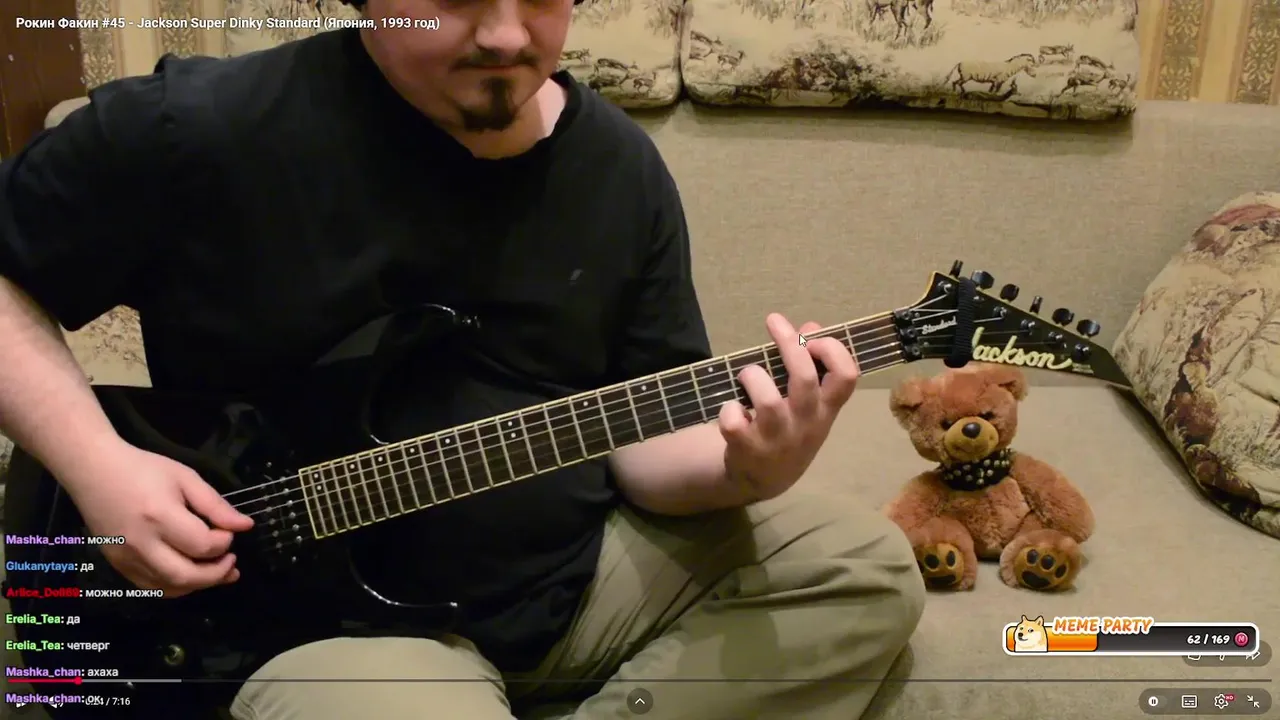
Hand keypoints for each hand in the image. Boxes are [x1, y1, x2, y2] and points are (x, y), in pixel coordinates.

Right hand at [60, 441, 254, 597]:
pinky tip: (191, 575)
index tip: (230, 533)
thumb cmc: (143, 469)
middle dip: (216, 574)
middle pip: (186, 576)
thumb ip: (216, 505)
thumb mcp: (186, 478)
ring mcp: (126, 558)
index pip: (202, 545)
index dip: (224, 543)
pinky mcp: (117, 565)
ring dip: (198, 585)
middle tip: (232, 563)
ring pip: (168, 588)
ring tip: (219, 573)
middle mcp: (141, 543)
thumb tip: (245, 526)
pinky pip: (151, 587)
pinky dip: (176, 586)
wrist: (94, 471)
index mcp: (160, 517)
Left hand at [718, 313, 858, 501]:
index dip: (833, 350)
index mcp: (825, 409)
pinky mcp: (747, 450)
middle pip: (804, 379)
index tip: (813, 337)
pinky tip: (733, 409)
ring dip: (753, 376)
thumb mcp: (808, 403)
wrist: (764, 478)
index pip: (847, 377)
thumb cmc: (789, 428)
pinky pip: (734, 422)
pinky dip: (729, 409)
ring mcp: (777, 439)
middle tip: (774, 322)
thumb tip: (810, 326)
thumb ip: (811, 364)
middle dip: (790, 345)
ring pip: (768, 400)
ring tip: (747, 374)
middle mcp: (806, 424)